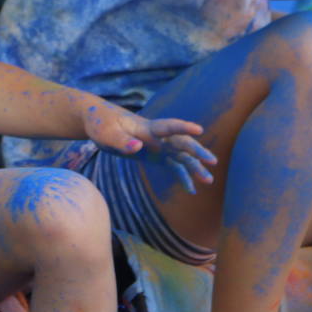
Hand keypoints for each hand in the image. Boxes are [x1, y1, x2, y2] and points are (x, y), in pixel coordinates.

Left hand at [82, 101, 216, 193]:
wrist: (99, 121)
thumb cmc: (101, 124)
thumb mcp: (105, 133)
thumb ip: (121, 141)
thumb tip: (137, 148)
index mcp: (146, 127)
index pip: (167, 126)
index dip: (183, 127)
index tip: (199, 129)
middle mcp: (156, 136)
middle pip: (181, 142)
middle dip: (196, 151)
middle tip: (212, 161)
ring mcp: (157, 146)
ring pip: (181, 156)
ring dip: (195, 166)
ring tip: (209, 180)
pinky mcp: (154, 155)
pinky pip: (173, 166)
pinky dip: (183, 176)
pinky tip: (192, 190)